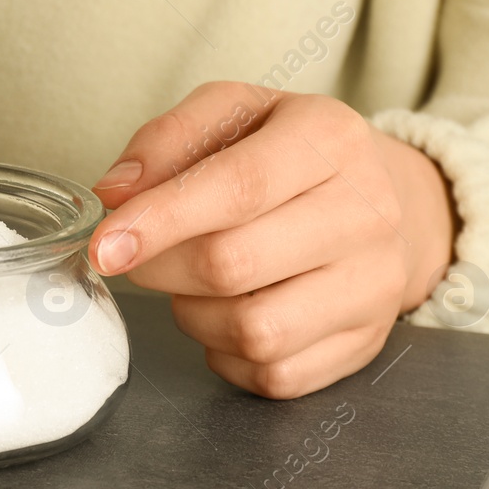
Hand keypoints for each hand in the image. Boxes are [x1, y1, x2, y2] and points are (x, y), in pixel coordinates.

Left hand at [88, 82, 455, 398]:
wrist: (385, 197)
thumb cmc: (287, 152)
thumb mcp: (233, 112)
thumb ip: (167, 140)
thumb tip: (114, 193)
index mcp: (329, 139)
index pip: (238, 187)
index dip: (160, 222)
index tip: (103, 246)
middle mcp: (368, 212)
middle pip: (234, 265)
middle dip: (161, 268)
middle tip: (139, 257)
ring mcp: (375, 285)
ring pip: (254, 331)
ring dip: (195, 315)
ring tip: (194, 283)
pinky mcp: (367, 342)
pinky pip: (274, 375)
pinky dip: (229, 354)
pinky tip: (227, 314)